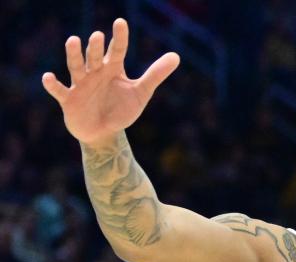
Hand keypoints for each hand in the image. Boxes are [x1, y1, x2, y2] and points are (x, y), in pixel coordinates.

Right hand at [41, 18, 179, 144]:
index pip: (117, 50)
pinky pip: (59, 90)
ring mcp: (80, 85)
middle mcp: (95, 73)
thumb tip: (176, 55)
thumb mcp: (141, 92)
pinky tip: (48, 77)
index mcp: (112, 69)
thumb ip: (155, 74)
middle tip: (97, 35)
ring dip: (74, 55)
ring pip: (76, 67)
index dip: (119, 37)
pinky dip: (53, 84)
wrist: (104, 133)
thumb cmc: (121, 109)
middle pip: (95, 57)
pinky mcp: (69, 100)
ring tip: (73, 40)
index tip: (120, 22)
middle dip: (95, 47)